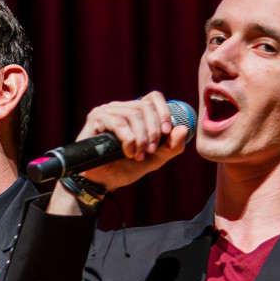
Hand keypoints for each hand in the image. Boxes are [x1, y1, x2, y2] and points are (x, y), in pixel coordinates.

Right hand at [49, 92, 191, 214]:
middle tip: (151, 150)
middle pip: (145, 106)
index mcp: (134, 112)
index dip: (164, 112)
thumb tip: (183, 128)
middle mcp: (121, 107)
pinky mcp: (96, 118)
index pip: (153, 97)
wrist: (103, 182)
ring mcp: (107, 111)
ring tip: (138, 155)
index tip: (167, 132)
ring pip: (133, 114)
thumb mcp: (155, 159)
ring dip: (141, 137)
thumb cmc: (125, 168)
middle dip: (153, 130)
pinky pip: (119, 123)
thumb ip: (171, 146)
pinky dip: (128, 139)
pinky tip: (127, 152)